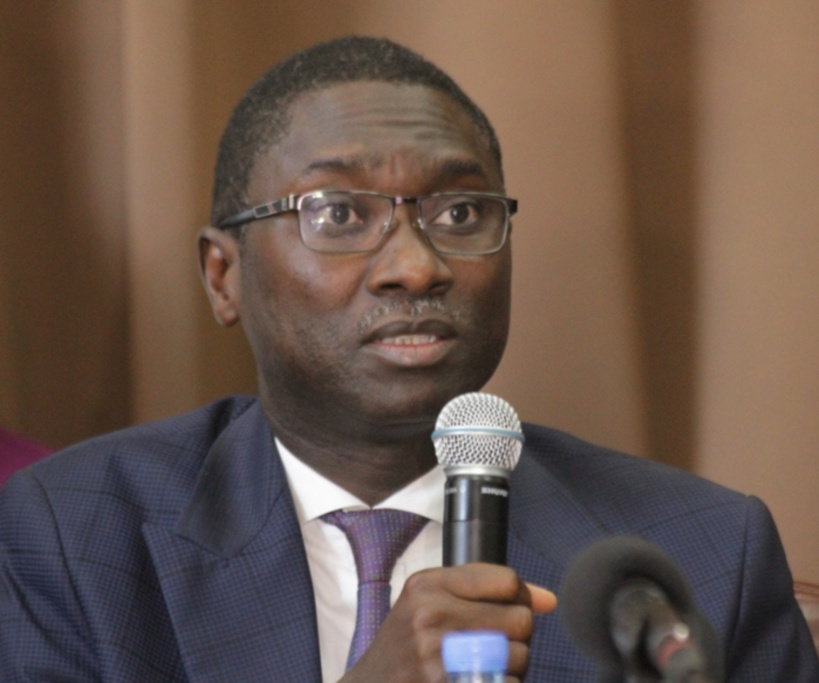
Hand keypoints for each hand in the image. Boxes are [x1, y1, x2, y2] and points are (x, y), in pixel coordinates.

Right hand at [339, 563, 556, 682]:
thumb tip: (549, 599)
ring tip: (484, 666)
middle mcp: (431, 616)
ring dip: (511, 665)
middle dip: (517, 634)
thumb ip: (485, 591)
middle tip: (495, 643)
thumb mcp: (427, 603)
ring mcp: (439, 658)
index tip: (511, 609)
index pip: (507, 580)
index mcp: (427, 585)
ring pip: (519, 655)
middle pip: (520, 618)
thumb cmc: (404, 646)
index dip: (520, 596)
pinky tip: (480, 682)